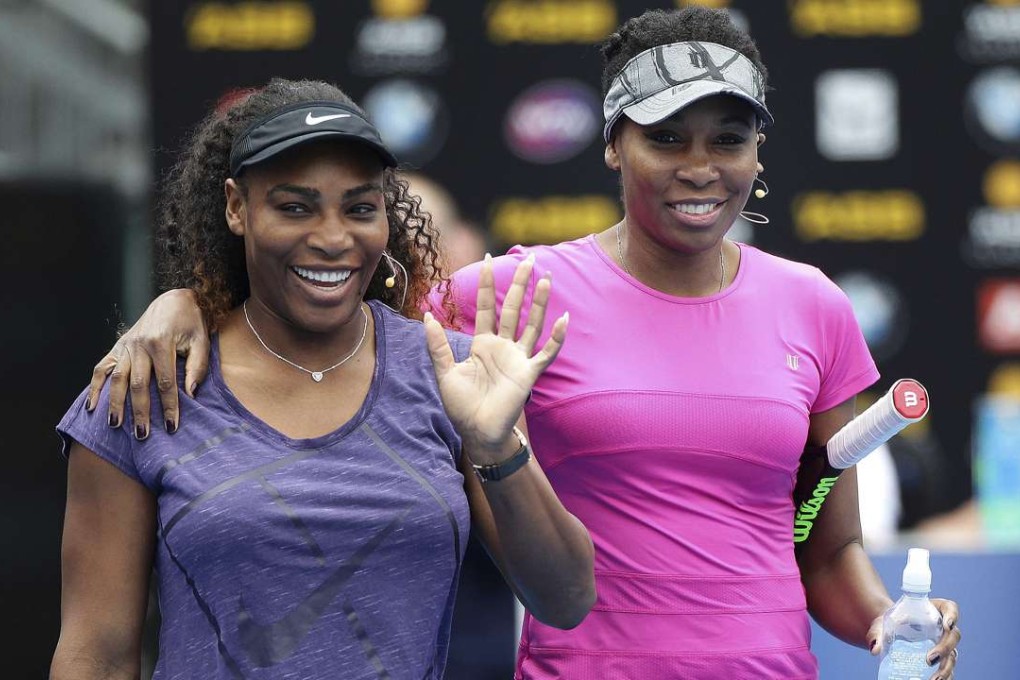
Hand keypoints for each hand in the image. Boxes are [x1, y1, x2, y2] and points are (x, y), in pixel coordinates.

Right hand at [86, 289, 208, 437]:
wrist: (173, 300)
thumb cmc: (191, 322)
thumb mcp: (201, 340)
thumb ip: (197, 366)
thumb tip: (191, 393)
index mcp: (161, 342)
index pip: (165, 382)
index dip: (168, 406)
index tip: (171, 426)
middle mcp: (139, 345)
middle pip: (138, 384)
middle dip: (140, 411)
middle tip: (142, 434)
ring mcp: (125, 346)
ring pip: (117, 379)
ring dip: (115, 403)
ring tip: (116, 425)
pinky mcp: (118, 347)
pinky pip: (102, 368)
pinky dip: (95, 387)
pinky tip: (92, 407)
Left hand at [424, 254, 566, 458]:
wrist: (477, 433)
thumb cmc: (461, 406)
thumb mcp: (444, 373)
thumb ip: (437, 345)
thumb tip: (427, 316)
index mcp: (482, 343)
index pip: (487, 306)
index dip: (488, 283)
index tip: (490, 258)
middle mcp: (502, 347)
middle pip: (513, 308)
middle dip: (520, 284)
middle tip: (530, 259)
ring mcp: (517, 359)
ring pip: (531, 324)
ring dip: (540, 302)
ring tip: (547, 279)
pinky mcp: (528, 374)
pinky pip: (545, 353)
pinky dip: (555, 338)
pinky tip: (563, 319)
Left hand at [868, 598, 960, 679]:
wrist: (890, 630)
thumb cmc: (890, 622)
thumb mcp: (883, 623)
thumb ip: (878, 633)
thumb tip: (875, 649)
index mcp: (933, 609)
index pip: (949, 608)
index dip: (953, 615)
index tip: (947, 625)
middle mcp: (943, 626)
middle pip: (953, 635)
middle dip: (944, 648)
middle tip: (929, 660)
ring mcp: (944, 643)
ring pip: (952, 654)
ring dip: (946, 668)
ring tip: (935, 679)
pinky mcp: (942, 657)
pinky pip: (948, 667)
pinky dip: (945, 676)